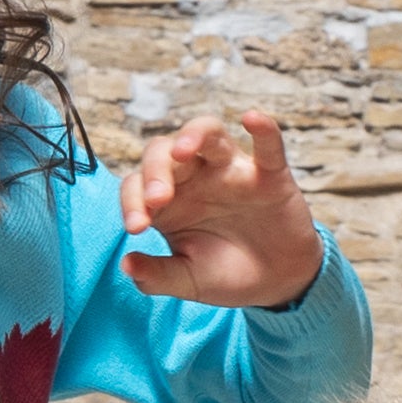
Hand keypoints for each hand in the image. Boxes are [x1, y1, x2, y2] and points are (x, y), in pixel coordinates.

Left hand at [116, 112, 323, 311]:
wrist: (275, 283)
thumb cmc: (225, 273)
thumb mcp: (187, 280)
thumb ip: (156, 276)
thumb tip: (126, 265)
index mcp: (168, 201)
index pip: (137, 184)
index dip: (132, 201)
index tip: (137, 229)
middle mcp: (195, 177)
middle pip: (164, 151)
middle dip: (155, 171)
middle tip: (157, 199)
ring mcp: (231, 171)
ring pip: (208, 132)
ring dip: (193, 135)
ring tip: (182, 151)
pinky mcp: (270, 176)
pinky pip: (268, 147)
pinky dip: (263, 130)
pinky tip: (252, 119)